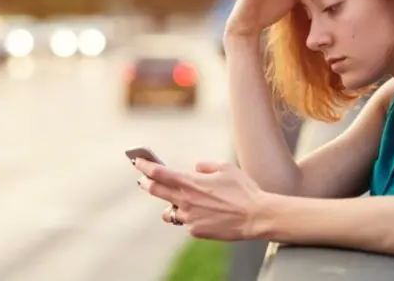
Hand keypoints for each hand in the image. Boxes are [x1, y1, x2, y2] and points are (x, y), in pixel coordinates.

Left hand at [134, 158, 265, 240]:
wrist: (255, 216)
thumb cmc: (243, 190)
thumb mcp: (226, 167)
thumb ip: (206, 165)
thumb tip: (195, 168)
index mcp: (190, 182)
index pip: (159, 173)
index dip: (145, 166)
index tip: (137, 161)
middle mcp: (185, 201)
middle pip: (156, 191)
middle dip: (146, 183)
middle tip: (142, 180)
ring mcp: (189, 218)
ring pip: (170, 212)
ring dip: (170, 205)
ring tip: (176, 201)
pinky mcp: (196, 231)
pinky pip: (187, 222)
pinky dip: (191, 216)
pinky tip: (205, 214)